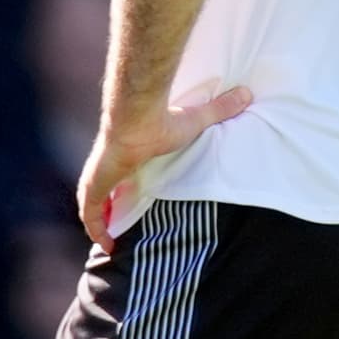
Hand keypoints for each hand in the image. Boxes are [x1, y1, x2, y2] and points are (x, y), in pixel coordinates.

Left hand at [76, 83, 251, 247]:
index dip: (123, 192)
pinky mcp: (93, 186)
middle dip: (109, 212)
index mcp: (127, 157)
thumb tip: (247, 93)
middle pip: (103, 195)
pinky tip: (106, 244)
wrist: (138, 119)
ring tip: (112, 244)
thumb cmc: (163, 120)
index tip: (131, 204)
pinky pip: (90, 215)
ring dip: (101, 225)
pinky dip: (96, 230)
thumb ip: (219, 110)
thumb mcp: (196, 120)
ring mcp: (97, 177)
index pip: (121, 176)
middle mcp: (108, 168)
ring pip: (93, 208)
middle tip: (120, 232)